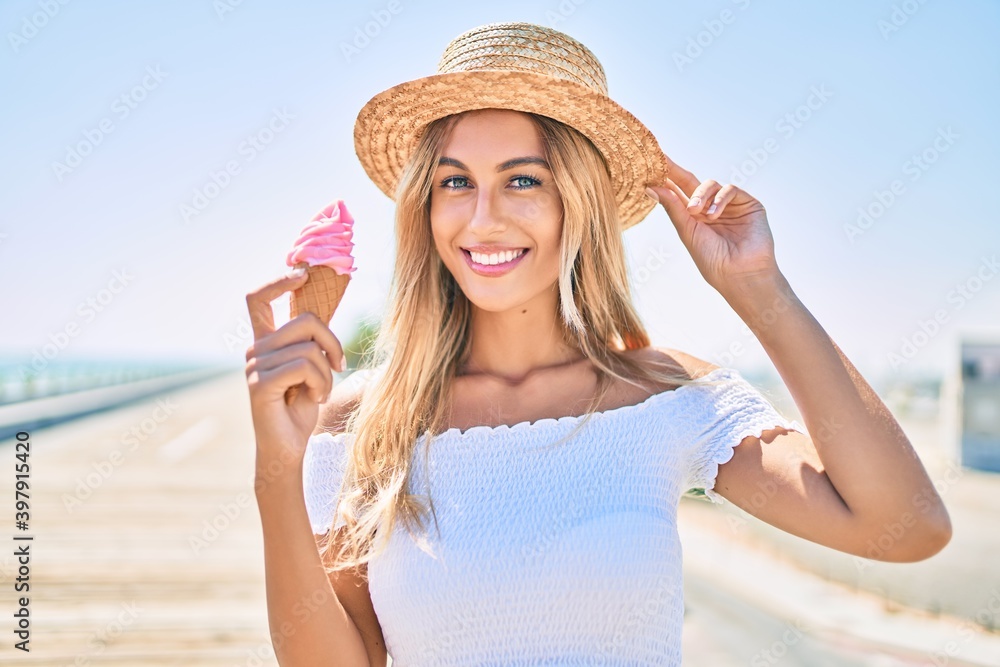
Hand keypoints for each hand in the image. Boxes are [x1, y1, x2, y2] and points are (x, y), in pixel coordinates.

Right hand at [244, 270, 344, 463]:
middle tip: (338, 366)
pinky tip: (316, 399)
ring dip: (327, 373)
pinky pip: (304, 366)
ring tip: (320, 392)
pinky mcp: (261, 383)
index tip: (302, 274)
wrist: (288, 447)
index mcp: (266, 342)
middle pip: (304, 320)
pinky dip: (320, 383)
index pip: (259, 299)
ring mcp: (255, 365)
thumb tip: (321, 317)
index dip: (279, 282)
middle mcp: (256, 349)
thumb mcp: (312, 369)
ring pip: (309, 348)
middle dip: (332, 342)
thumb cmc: (302, 408)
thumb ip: (311, 342)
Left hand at [646, 154, 780, 297]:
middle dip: (675, 171)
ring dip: (700, 195)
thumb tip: (651, 187)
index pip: (676, 191)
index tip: (648, 163)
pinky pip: (730, 189)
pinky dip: (720, 199)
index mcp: (693, 216)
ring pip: (710, 184)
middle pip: (690, 182)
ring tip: (695, 212)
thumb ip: (673, 207)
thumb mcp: (687, 231)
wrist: (740, 274)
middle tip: (661, 161)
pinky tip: (714, 215)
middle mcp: (710, 207)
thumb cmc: (712, 260)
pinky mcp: (747, 203)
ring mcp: (729, 204)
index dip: (664, 177)